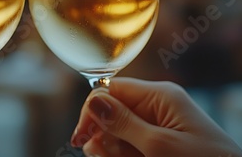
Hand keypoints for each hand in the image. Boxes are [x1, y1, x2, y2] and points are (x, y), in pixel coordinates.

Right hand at [71, 77, 241, 156]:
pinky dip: (123, 154)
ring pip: (118, 132)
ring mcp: (158, 125)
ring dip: (112, 149)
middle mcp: (157, 106)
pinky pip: (131, 144)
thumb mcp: (159, 145)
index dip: (92, 111)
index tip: (81, 139)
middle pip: (112, 112)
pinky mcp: (160, 142)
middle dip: (102, 134)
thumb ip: (123, 123)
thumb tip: (93, 100)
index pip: (111, 90)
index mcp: (160, 95)